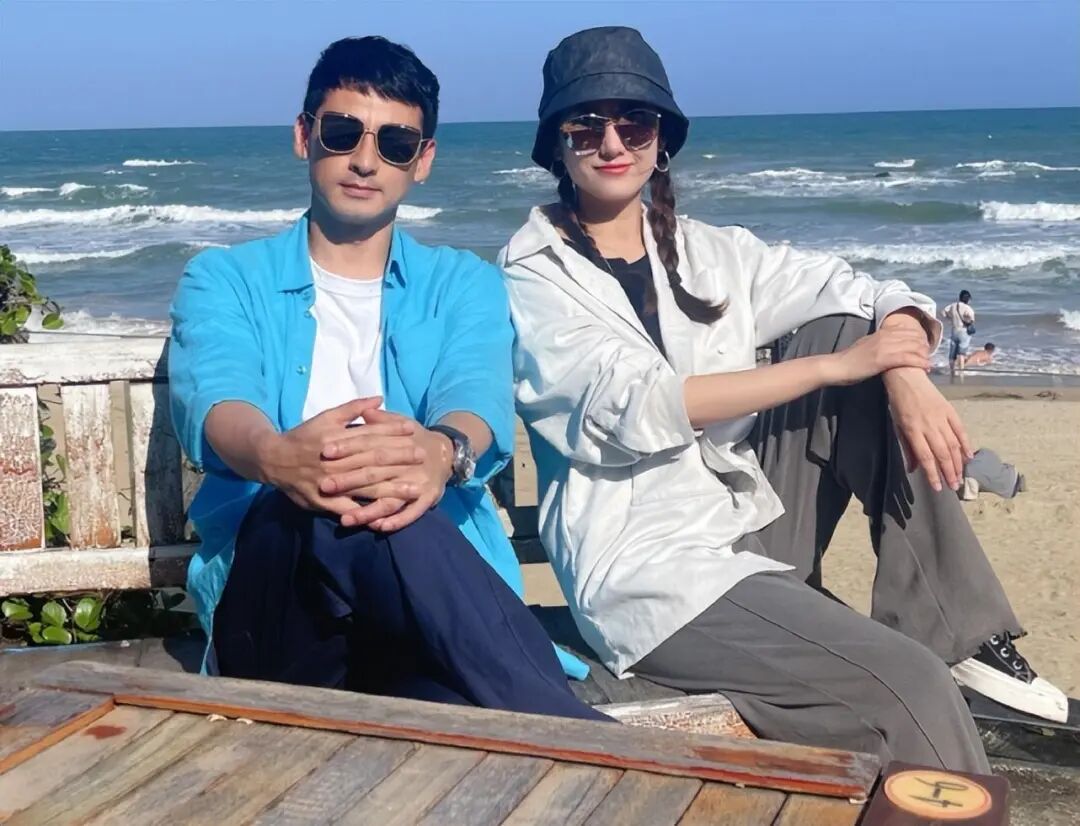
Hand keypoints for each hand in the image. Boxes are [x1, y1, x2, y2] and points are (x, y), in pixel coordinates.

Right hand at [255, 397, 411, 514]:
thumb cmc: (303, 436)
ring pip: (366, 486)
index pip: (369, 434)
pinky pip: (348, 510)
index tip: (413, 430)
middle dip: (399, 458)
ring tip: (415, 489)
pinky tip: (387, 516)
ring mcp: (330, 483)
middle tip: (422, 457)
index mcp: (336, 438)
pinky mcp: (324, 502)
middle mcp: (335, 460)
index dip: (392, 432)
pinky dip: (366, 514)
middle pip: (372, 460)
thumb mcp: (325, 418)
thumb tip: (379, 398)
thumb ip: (353, 408)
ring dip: (392, 488)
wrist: (272, 460)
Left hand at [320, 408, 454, 531]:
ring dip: (368, 511)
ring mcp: (419, 483)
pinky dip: (396, 521)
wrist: (446, 453)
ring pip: (390, 499)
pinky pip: (411, 513)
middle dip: (349, 480)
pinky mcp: (428, 499)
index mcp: (399, 443)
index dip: (348, 447)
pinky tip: (378, 528)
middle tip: (324, 486)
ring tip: (346, 520)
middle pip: (375, 473)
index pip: (369, 444)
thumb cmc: (415, 439)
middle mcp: (408, 464)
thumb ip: (382, 420)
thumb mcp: (401, 423)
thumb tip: (365, 410)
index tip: (326, 451)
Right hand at [822, 326, 931, 385]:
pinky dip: (918, 362)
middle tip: (930, 356)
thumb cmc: (850, 359)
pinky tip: (926, 367)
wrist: (838, 367)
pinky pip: (907, 359)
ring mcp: (884, 348)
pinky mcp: (883, 360)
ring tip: (929, 362)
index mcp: (881, 332)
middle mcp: (885, 337)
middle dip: (924, 347)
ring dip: (924, 355)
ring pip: (912, 347)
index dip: (919, 338)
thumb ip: (879, 342)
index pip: (907, 330)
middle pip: (913, 338)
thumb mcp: (866, 344)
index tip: (924, 347)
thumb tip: (889, 343)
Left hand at [883, 367, 973, 491]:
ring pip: (953, 444)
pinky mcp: (950, 410)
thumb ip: (907, 447)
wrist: (907, 377)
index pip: (926, 457)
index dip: (933, 474)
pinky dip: (966, 444)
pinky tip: (969, 456)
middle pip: (942, 453)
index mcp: (913, 430)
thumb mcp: (897, 425)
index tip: (938, 487)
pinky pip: (960, 430)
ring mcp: (941, 417)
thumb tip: (914, 469)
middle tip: (954, 486)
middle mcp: (929, 425)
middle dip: (949, 472)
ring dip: (958, 463)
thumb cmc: (899, 402)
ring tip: (961, 476)